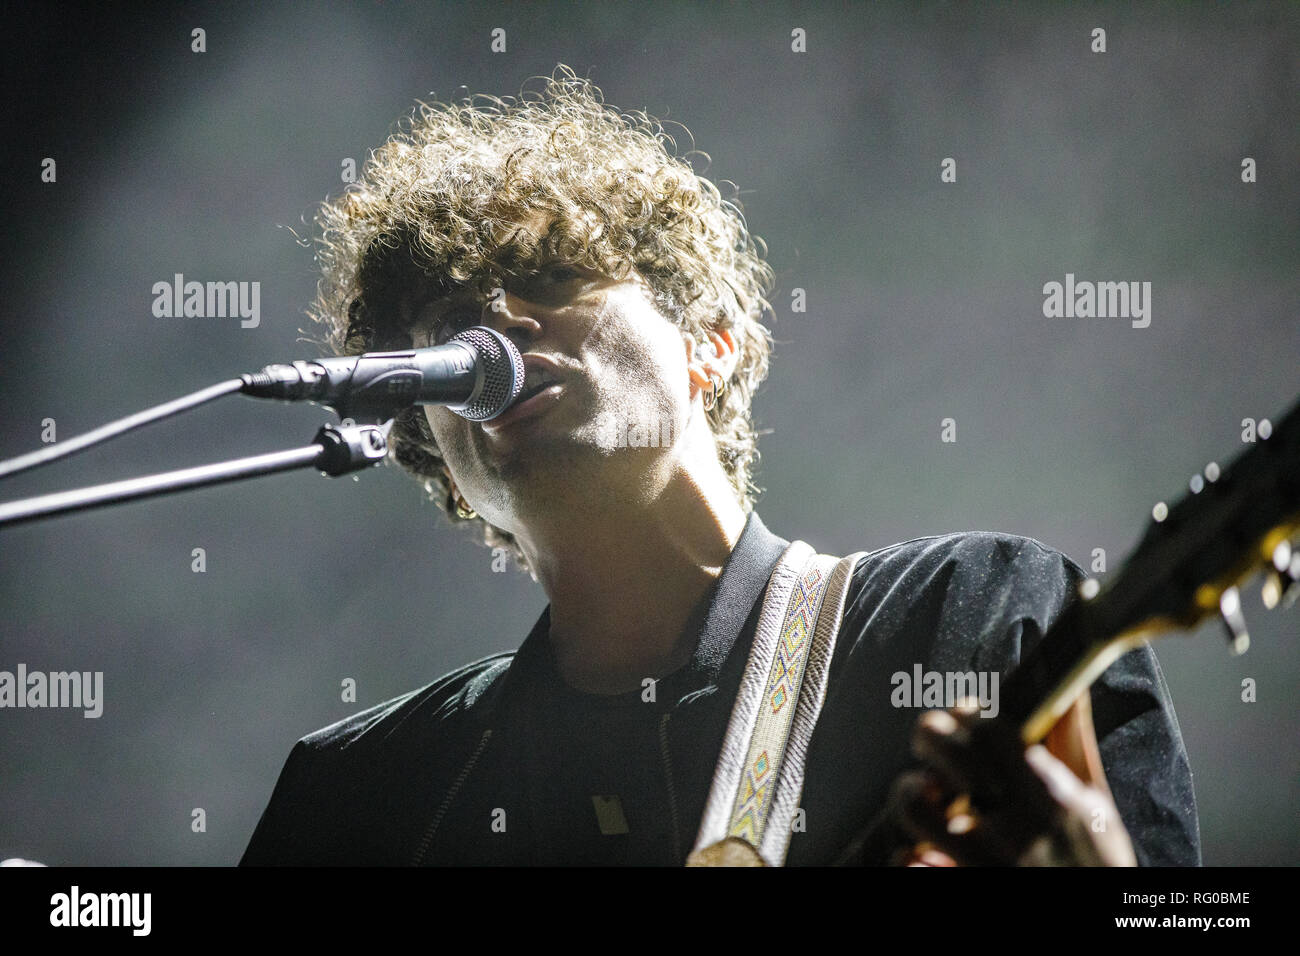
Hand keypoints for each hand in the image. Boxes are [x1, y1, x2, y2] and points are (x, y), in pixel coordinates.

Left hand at [888, 703, 1136, 865]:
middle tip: (932, 738)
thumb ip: (1073, 747)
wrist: (1097, 923)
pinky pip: (913, 865)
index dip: (970, 713)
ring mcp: (986, 861)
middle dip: (931, 735)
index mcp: (1051, 798)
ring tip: (922, 792)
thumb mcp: (1098, 806)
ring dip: (911, 792)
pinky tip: (917, 851)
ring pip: (916, 808)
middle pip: (950, 756)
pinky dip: (908, 857)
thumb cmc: (1097, 863)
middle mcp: (1016, 827)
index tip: (965, 712)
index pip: (993, 731)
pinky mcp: (967, 885)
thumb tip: (1071, 691)